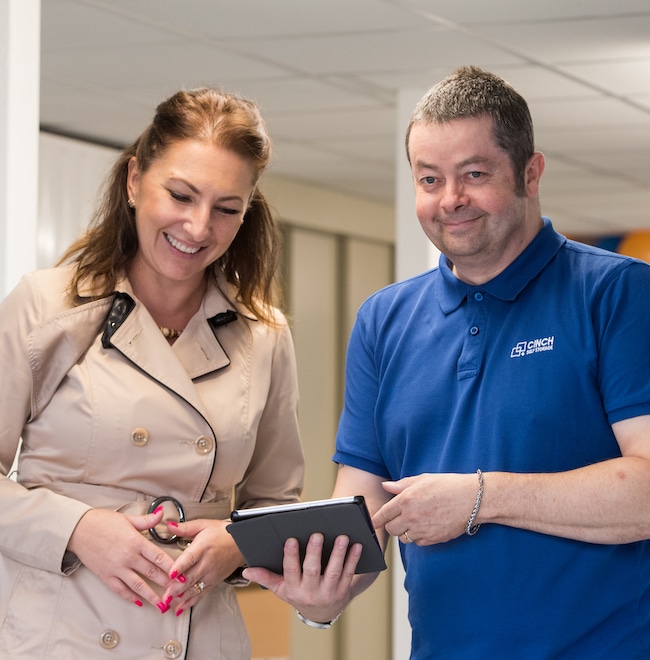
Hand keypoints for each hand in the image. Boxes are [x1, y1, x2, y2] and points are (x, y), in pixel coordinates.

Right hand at [67, 507, 174, 610]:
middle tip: (178, 592)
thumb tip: (162, 513)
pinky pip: (120, 589)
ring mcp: (116, 568)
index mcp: (136, 542)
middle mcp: (128, 557)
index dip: (172, 567)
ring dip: (151, 596)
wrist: (78, 530)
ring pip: (137, 585)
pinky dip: (130, 597)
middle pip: (151, 573)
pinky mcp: (106, 576)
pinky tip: (138, 602)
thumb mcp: (127, 519)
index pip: (158, 556)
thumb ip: (146, 520)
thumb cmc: (103, 522)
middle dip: (166, 584)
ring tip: (161, 604)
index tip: (182, 574)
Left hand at [162, 519, 243, 614]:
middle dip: (176, 588)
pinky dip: (190, 602)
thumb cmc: (222, 533)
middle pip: (190, 577)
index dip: (180, 566)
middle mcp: (207, 563)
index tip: (171, 573)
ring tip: (168, 604)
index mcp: (203, 547)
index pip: (190, 558)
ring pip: (194, 588)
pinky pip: (201, 594)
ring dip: (180, 598)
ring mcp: (210, 575)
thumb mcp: (203, 525)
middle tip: (164, 596)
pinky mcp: (213, 582)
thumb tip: (169, 525)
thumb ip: (185, 527)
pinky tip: (180, 608)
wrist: (241, 543)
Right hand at [243, 533, 362, 624]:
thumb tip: (246, 571)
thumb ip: (265, 577)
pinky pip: (349, 574)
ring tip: (342, 537)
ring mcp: (328, 593)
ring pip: (334, 572)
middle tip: (317, 534)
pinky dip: (353, 559)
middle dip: (314, 553)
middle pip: (313, 571)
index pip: (290, 571)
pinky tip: (356, 545)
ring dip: (339, 554)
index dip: (291, 556)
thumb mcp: (281, 589)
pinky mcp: (343, 591)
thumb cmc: (299, 593)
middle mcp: (310, 593)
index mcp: (293, 589)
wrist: (321, 613)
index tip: (291, 538)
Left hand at [372, 473, 479, 544]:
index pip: (383, 514)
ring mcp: (422, 530)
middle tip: (399, 518)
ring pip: (403, 539)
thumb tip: (386, 486)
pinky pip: (418, 543)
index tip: (375, 520)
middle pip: (391, 529)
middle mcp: (411, 516)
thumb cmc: (449, 486)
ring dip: (405, 532)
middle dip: (392, 524)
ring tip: (415, 521)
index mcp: (406, 499)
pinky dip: (419, 537)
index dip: (377, 518)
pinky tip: (426, 526)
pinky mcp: (433, 539)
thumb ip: (401, 485)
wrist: (473, 499)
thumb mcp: (423, 479)